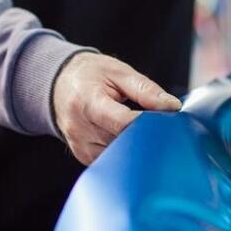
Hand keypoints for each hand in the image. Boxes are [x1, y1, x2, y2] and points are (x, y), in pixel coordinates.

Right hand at [52, 52, 181, 164]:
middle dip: (144, 134)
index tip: (166, 120)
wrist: (59, 83)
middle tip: (160, 125)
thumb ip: (146, 90)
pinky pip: (110, 159)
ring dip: (134, 144)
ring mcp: (79, 145)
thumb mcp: (118, 72)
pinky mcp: (82, 156)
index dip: (147, 124)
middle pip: (122, 141)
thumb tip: (172, 106)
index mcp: (87, 102)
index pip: (122, 122)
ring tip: (140, 128)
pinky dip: (123, 150)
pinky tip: (127, 137)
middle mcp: (79, 127)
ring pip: (118, 154)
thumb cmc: (90, 75)